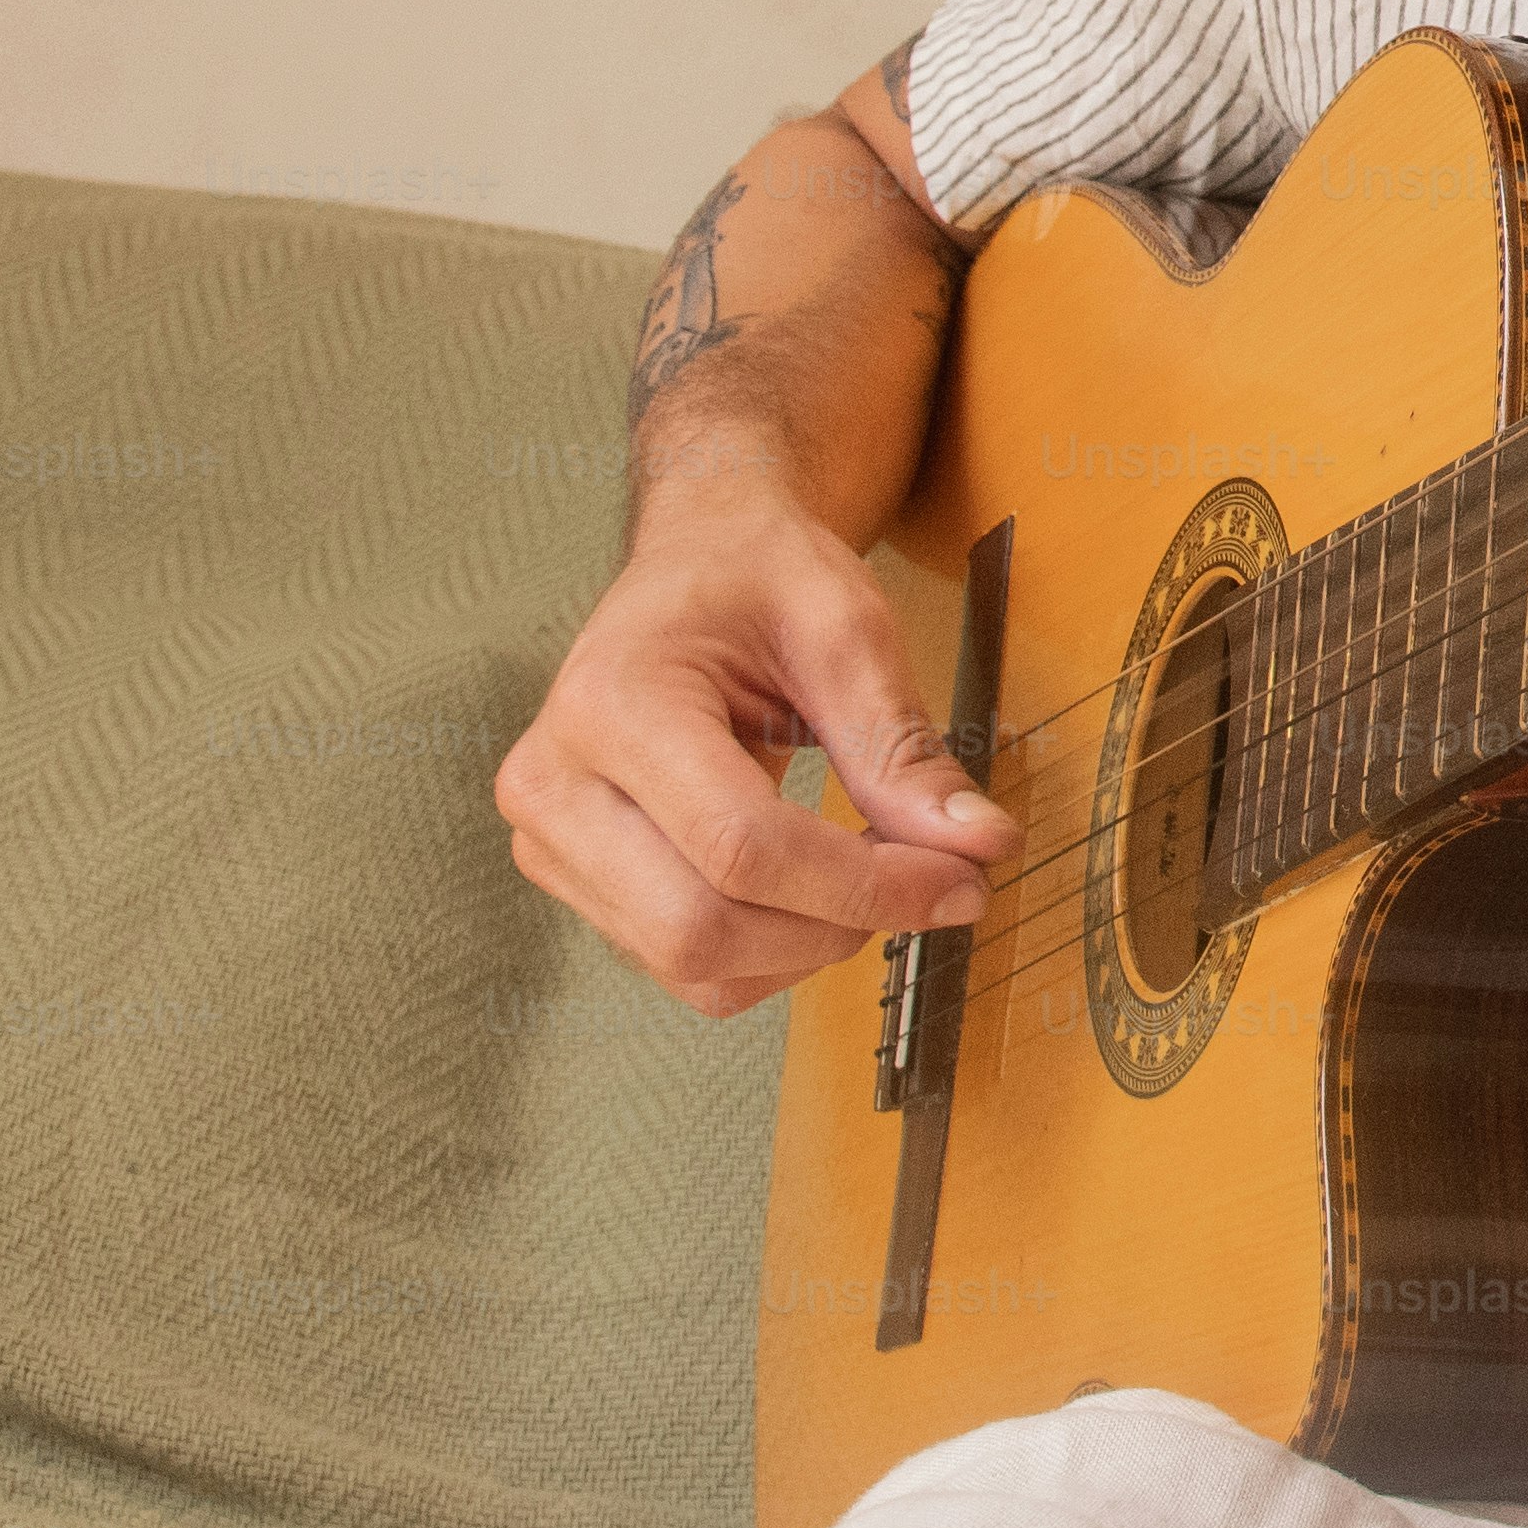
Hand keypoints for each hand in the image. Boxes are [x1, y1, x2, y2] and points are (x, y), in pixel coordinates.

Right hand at [493, 488, 1023, 1016]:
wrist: (695, 561)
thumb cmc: (754, 575)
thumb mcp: (844, 626)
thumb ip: (902, 744)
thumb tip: (977, 844)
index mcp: (611, 703)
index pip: (740, 844)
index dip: (865, 886)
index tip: (961, 881)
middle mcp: (555, 784)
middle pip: (700, 927)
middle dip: (835, 927)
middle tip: (931, 885)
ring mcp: (550, 840)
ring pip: (691, 964)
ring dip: (808, 946)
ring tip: (874, 874)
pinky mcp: (575, 879)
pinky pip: (679, 966)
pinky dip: (769, 952)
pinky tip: (817, 891)